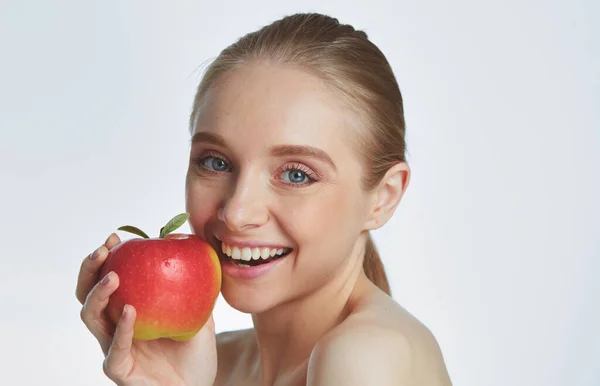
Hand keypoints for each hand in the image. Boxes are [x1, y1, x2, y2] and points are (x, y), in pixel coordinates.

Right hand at [76, 233, 216, 385]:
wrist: (200, 385)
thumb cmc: (196, 350)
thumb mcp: (199, 310)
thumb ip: (194, 284)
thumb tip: (197, 246)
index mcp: (127, 310)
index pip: (106, 279)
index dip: (106, 258)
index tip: (115, 238)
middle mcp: (114, 327)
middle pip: (87, 295)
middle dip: (91, 270)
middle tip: (104, 250)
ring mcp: (114, 348)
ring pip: (91, 319)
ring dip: (99, 294)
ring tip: (115, 277)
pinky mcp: (121, 370)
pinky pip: (114, 351)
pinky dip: (121, 330)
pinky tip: (131, 312)